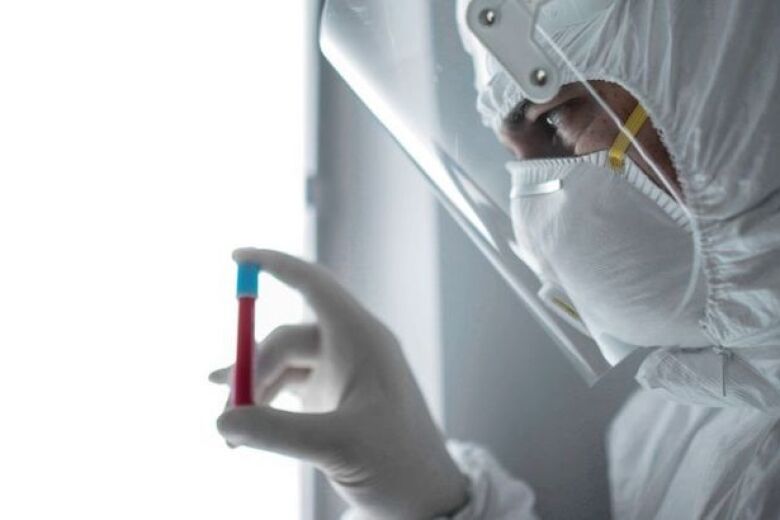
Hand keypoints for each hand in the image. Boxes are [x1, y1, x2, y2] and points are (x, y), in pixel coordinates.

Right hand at [210, 248, 467, 518]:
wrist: (424, 499)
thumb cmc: (398, 464)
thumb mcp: (336, 445)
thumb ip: (276, 431)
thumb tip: (223, 422)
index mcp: (362, 339)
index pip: (314, 285)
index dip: (276, 265)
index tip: (236, 257)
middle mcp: (350, 348)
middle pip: (285, 339)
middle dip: (251, 371)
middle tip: (226, 413)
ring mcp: (340, 373)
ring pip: (282, 366)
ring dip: (253, 392)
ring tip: (228, 431)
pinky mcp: (330, 398)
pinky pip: (286, 388)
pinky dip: (263, 405)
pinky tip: (240, 428)